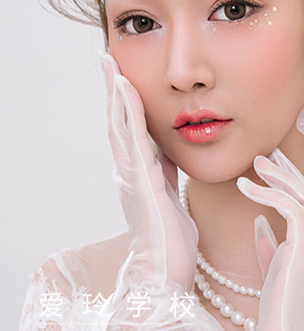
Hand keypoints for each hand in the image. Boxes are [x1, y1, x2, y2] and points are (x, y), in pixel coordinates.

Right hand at [101, 52, 197, 295]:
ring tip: (110, 64)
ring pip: (119, 125)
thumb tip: (167, 152)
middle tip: (107, 57)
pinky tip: (126, 92)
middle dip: (113, 88)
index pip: (130, 127)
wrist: (163, 273)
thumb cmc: (169, 239)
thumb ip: (164, 173)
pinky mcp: (139, 182)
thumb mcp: (169, 195)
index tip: (122, 71)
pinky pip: (132, 140)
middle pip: (118, 120)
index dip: (125, 99)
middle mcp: (129, 169)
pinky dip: (127, 114)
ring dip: (115, 94)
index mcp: (140, 170)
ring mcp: (131, 175)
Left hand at [237, 148, 303, 330]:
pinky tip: (247, 187)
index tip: (274, 168)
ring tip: (256, 164)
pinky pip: (290, 209)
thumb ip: (270, 246)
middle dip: (287, 172)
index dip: (293, 182)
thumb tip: (260, 220)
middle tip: (265, 156)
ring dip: (278, 177)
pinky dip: (268, 194)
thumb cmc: (280, 314)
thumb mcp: (273, 273)